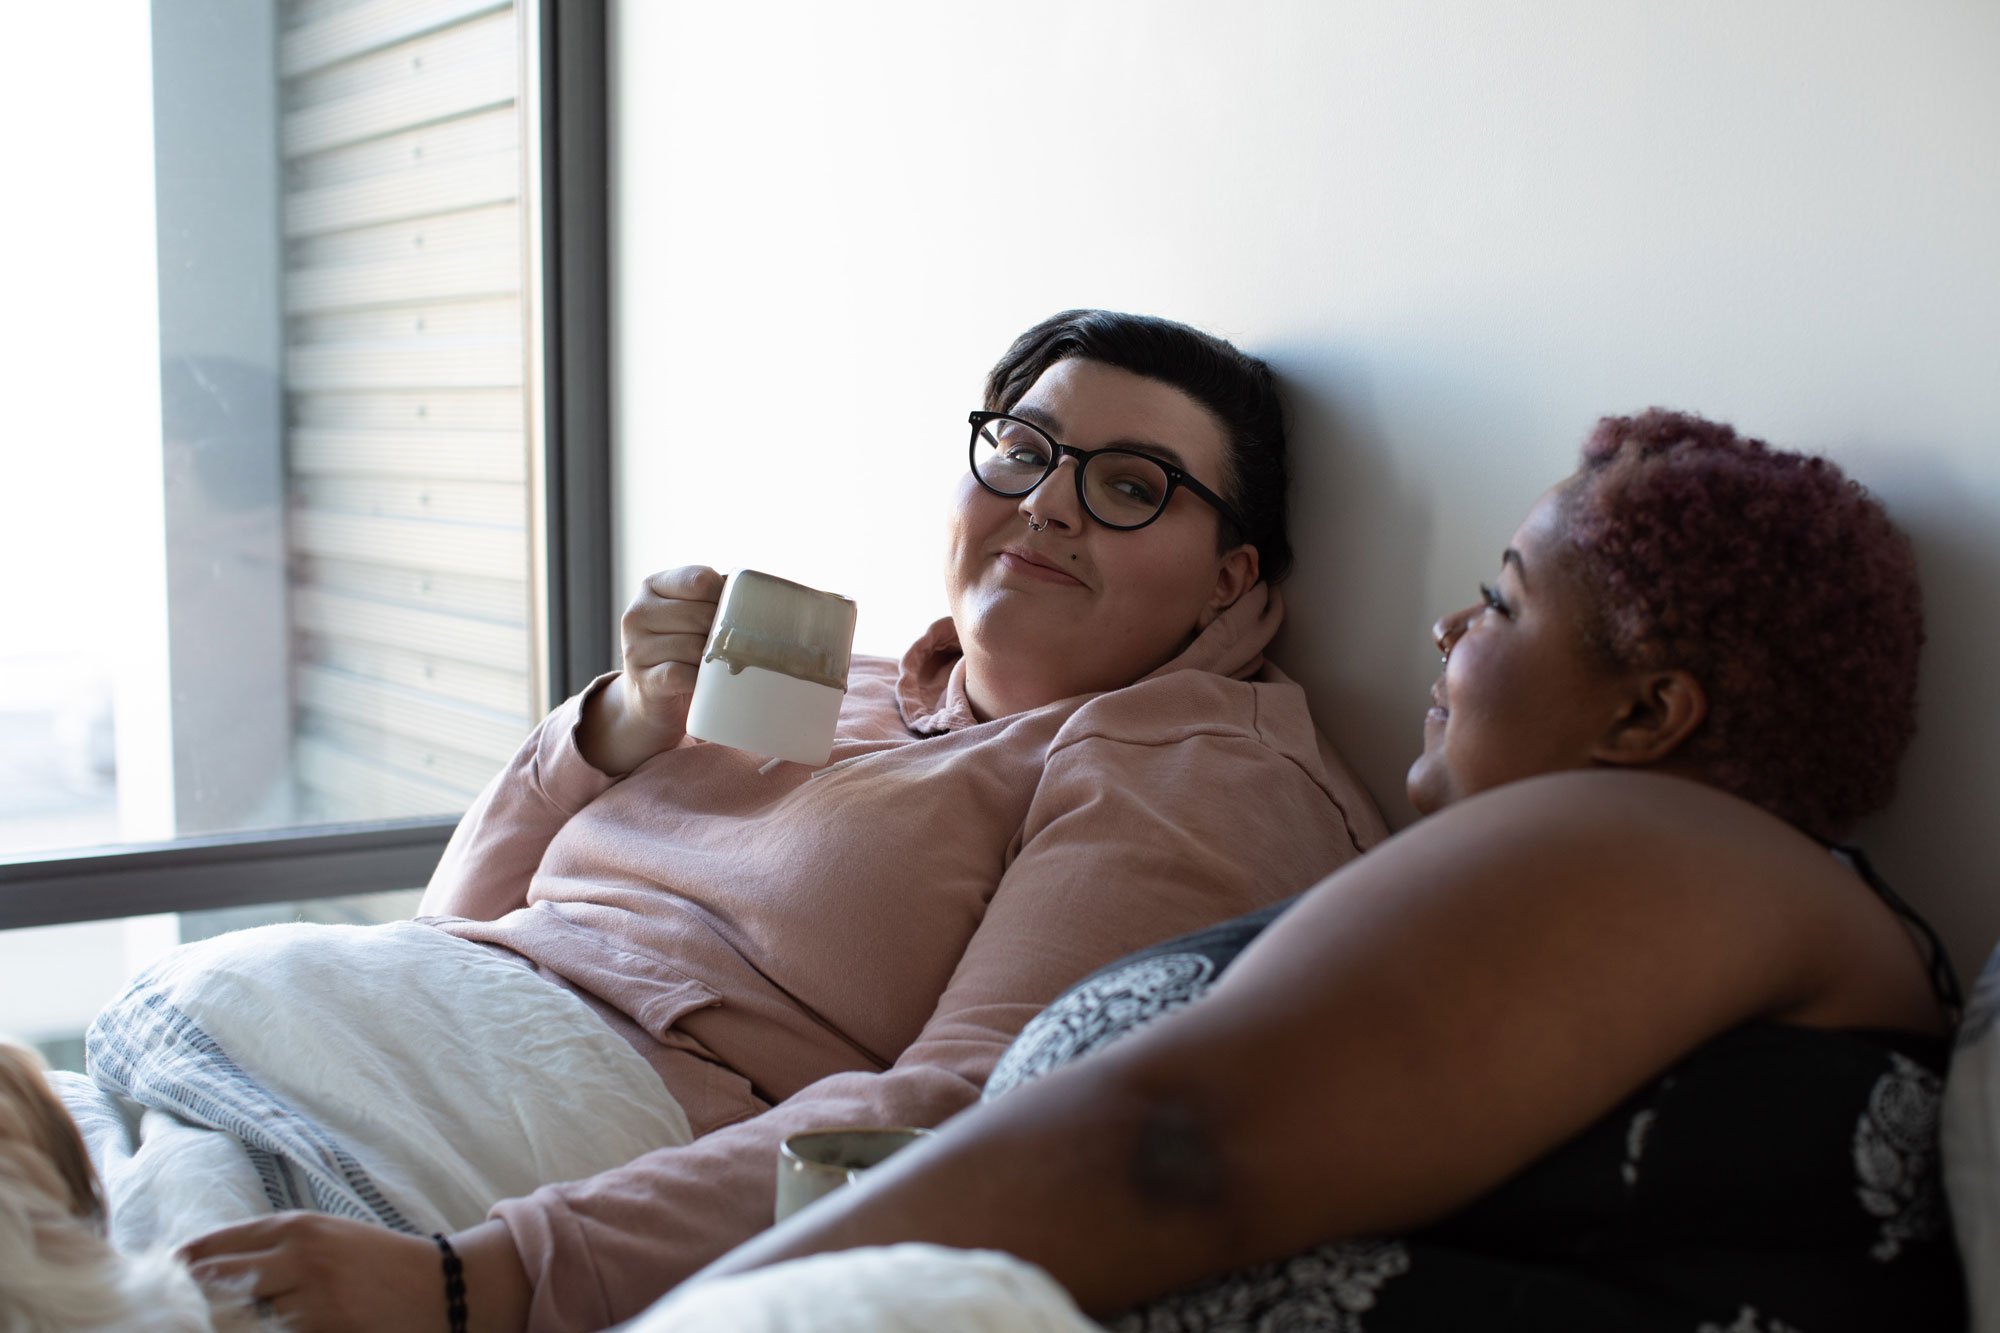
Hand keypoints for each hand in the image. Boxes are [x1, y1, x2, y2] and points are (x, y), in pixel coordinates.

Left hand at [181, 1213, 447, 1331]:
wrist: (438, 1286)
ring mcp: (313, 1295)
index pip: (212, 1246)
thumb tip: (204, 1266)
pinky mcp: (326, 1328)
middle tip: (178, 1312)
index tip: (161, 1284)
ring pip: (240, 1316)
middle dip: (192, 1300)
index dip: (180, 1268)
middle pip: (215, 1281)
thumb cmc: (374, 1262)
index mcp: (296, 1226)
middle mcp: (300, 1254)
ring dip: (226, 1322)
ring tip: (213, 1322)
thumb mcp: (325, 1238)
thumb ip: (273, 1246)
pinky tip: (264, 1330)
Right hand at [581, 565, 725, 774]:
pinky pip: (683, 674)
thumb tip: (760, 591)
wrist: (651, 698)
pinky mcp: (644, 681)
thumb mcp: (693, 614)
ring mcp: (636, 647)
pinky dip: (701, 681)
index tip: (734, 616)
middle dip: (723, 634)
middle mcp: (638, 612)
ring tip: (719, 666)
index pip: (700, 580)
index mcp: (653, 586)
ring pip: (694, 646)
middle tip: (731, 648)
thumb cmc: (684, 649)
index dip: (726, 598)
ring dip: (714, 660)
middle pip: (701, 615)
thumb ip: (717, 596)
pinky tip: (706, 683)